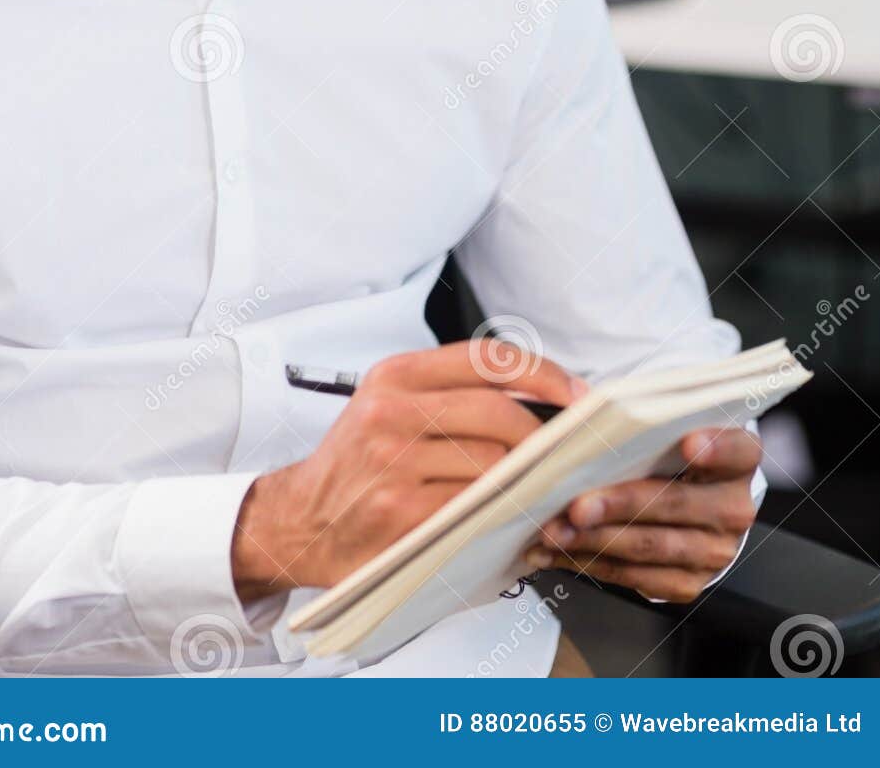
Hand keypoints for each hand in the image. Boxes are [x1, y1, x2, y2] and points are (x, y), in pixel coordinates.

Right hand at [231, 340, 585, 600]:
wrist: (301, 521)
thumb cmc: (357, 464)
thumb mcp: (390, 406)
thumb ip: (453, 395)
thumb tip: (543, 401)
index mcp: (396, 376)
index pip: (487, 359)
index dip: (544, 374)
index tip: (578, 395)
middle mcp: (392, 412)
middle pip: (499, 414)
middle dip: (542, 439)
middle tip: (562, 457)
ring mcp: (395, 464)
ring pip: (493, 465)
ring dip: (526, 484)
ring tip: (539, 491)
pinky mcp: (402, 515)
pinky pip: (477, 511)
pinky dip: (505, 517)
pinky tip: (514, 520)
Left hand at [521, 426, 760, 604]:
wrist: (684, 497)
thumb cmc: (666, 452)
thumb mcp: (663, 427)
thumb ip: (640, 419)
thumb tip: (582, 409)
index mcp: (738, 458)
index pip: (737, 448)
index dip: (716, 447)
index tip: (687, 443)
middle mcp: (733, 507)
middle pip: (675, 503)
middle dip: (619, 504)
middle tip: (576, 505)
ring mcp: (714, 550)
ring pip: (650, 545)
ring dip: (595, 540)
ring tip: (553, 532)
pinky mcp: (688, 582)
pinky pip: (636, 577)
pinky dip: (592, 562)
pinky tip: (560, 551)